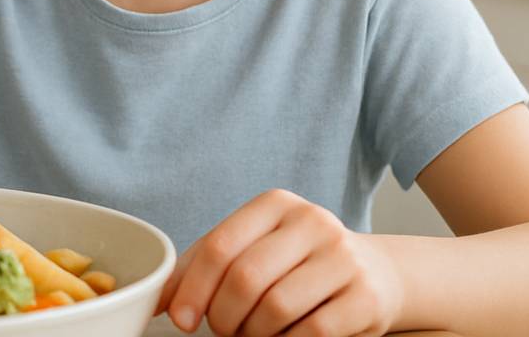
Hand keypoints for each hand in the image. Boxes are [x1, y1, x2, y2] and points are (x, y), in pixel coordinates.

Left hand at [157, 189, 403, 336]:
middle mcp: (311, 222)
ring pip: (276, 307)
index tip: (181, 319)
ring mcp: (343, 257)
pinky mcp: (366, 296)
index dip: (192, 289)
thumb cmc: (294, 264)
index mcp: (274, 204)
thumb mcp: (251, 249)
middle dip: (223, 316)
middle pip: (245, 278)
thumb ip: (200, 268)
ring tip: (252, 334)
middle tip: (222, 330)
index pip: (219, 247)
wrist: (376, 274)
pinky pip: (311, 331)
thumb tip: (153, 301)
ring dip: (254, 333)